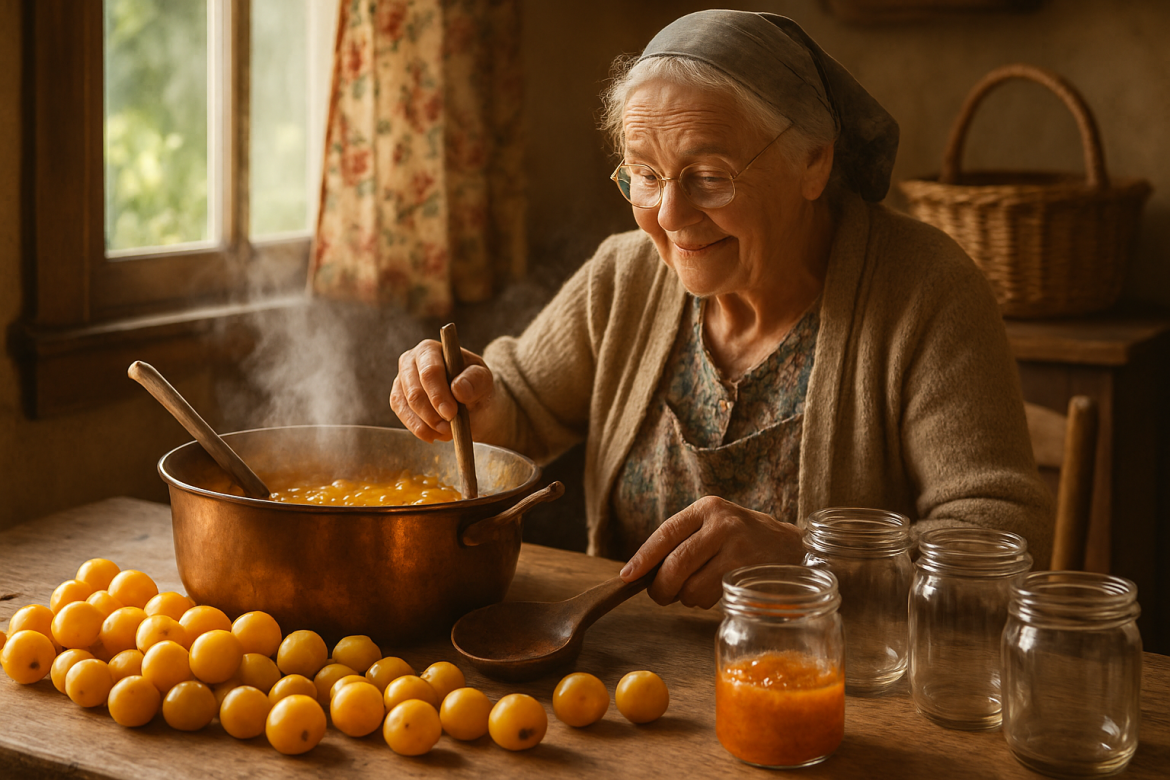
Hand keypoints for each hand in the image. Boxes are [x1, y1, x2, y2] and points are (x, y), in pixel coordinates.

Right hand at [390, 339, 494, 442]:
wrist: (472, 402)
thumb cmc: (476, 385)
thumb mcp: (484, 380)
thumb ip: (475, 380)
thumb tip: (458, 388)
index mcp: (431, 349)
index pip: (430, 371)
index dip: (438, 394)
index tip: (451, 413)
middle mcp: (411, 361)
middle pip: (414, 390)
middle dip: (431, 413)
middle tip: (449, 428)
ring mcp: (401, 380)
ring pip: (405, 405)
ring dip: (425, 423)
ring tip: (447, 432)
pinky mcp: (398, 399)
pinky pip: (402, 415)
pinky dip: (419, 429)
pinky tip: (434, 435)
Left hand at [619, 496, 804, 608]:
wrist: (794, 549)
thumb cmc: (744, 541)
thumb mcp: (715, 526)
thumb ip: (683, 541)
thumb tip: (641, 572)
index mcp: (707, 508)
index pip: (666, 533)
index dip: (643, 558)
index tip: (627, 576)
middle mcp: (722, 524)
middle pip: (676, 564)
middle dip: (662, 588)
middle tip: (662, 596)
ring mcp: (738, 548)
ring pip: (691, 587)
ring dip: (687, 597)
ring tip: (700, 587)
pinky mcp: (749, 573)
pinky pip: (710, 597)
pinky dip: (705, 602)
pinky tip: (718, 589)